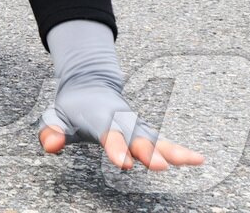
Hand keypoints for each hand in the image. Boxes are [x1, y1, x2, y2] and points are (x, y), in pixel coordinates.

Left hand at [39, 20, 203, 170]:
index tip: (124, 163)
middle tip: (159, 166)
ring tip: (192, 161)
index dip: (116, 147)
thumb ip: (51, 130)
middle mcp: (121, 120)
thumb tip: (50, 145)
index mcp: (98, 116)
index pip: (107, 134)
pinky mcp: (145, 131)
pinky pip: (163, 142)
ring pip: (155, 138)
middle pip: (136, 137)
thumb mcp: (55, 116)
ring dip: (172, 150)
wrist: (89, 82)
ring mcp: (135, 125)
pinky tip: (198, 160)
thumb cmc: (71, 107)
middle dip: (148, 151)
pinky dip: (180, 150)